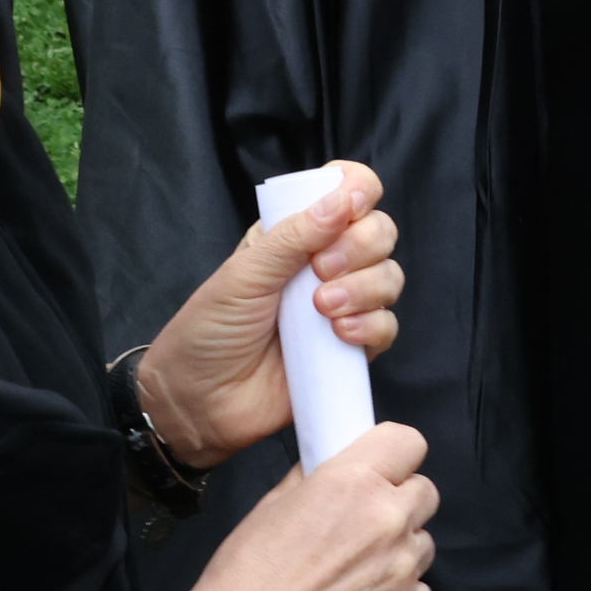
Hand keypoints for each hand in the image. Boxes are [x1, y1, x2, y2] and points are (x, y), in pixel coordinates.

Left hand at [131, 160, 403, 470]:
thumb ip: (293, 236)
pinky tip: (339, 335)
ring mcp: (341, 306)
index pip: (346, 191)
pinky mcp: (351, 349)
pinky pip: (386, 327)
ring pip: (389, 278)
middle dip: (361, 246)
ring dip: (364, 288)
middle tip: (321, 270)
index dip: (359, 190)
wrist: (201, 401)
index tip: (353, 205)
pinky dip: (370, 326)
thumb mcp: (244, 274)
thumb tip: (343, 198)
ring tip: (322, 309)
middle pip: (379, 232)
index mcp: (295, 233)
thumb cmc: (209, 330)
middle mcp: (324, 263)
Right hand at [159, 419, 438, 590]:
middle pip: (425, 492)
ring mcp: (403, 568)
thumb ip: (317, 477)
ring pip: (423, 543)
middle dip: (400, 501)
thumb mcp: (274, 502)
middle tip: (365, 522)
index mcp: (353, 482)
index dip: (396, 456)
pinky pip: (421, 590)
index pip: (409, 443)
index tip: (384, 469)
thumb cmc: (249, 574)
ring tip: (357, 569)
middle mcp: (388, 520)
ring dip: (399, 549)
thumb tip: (334, 467)